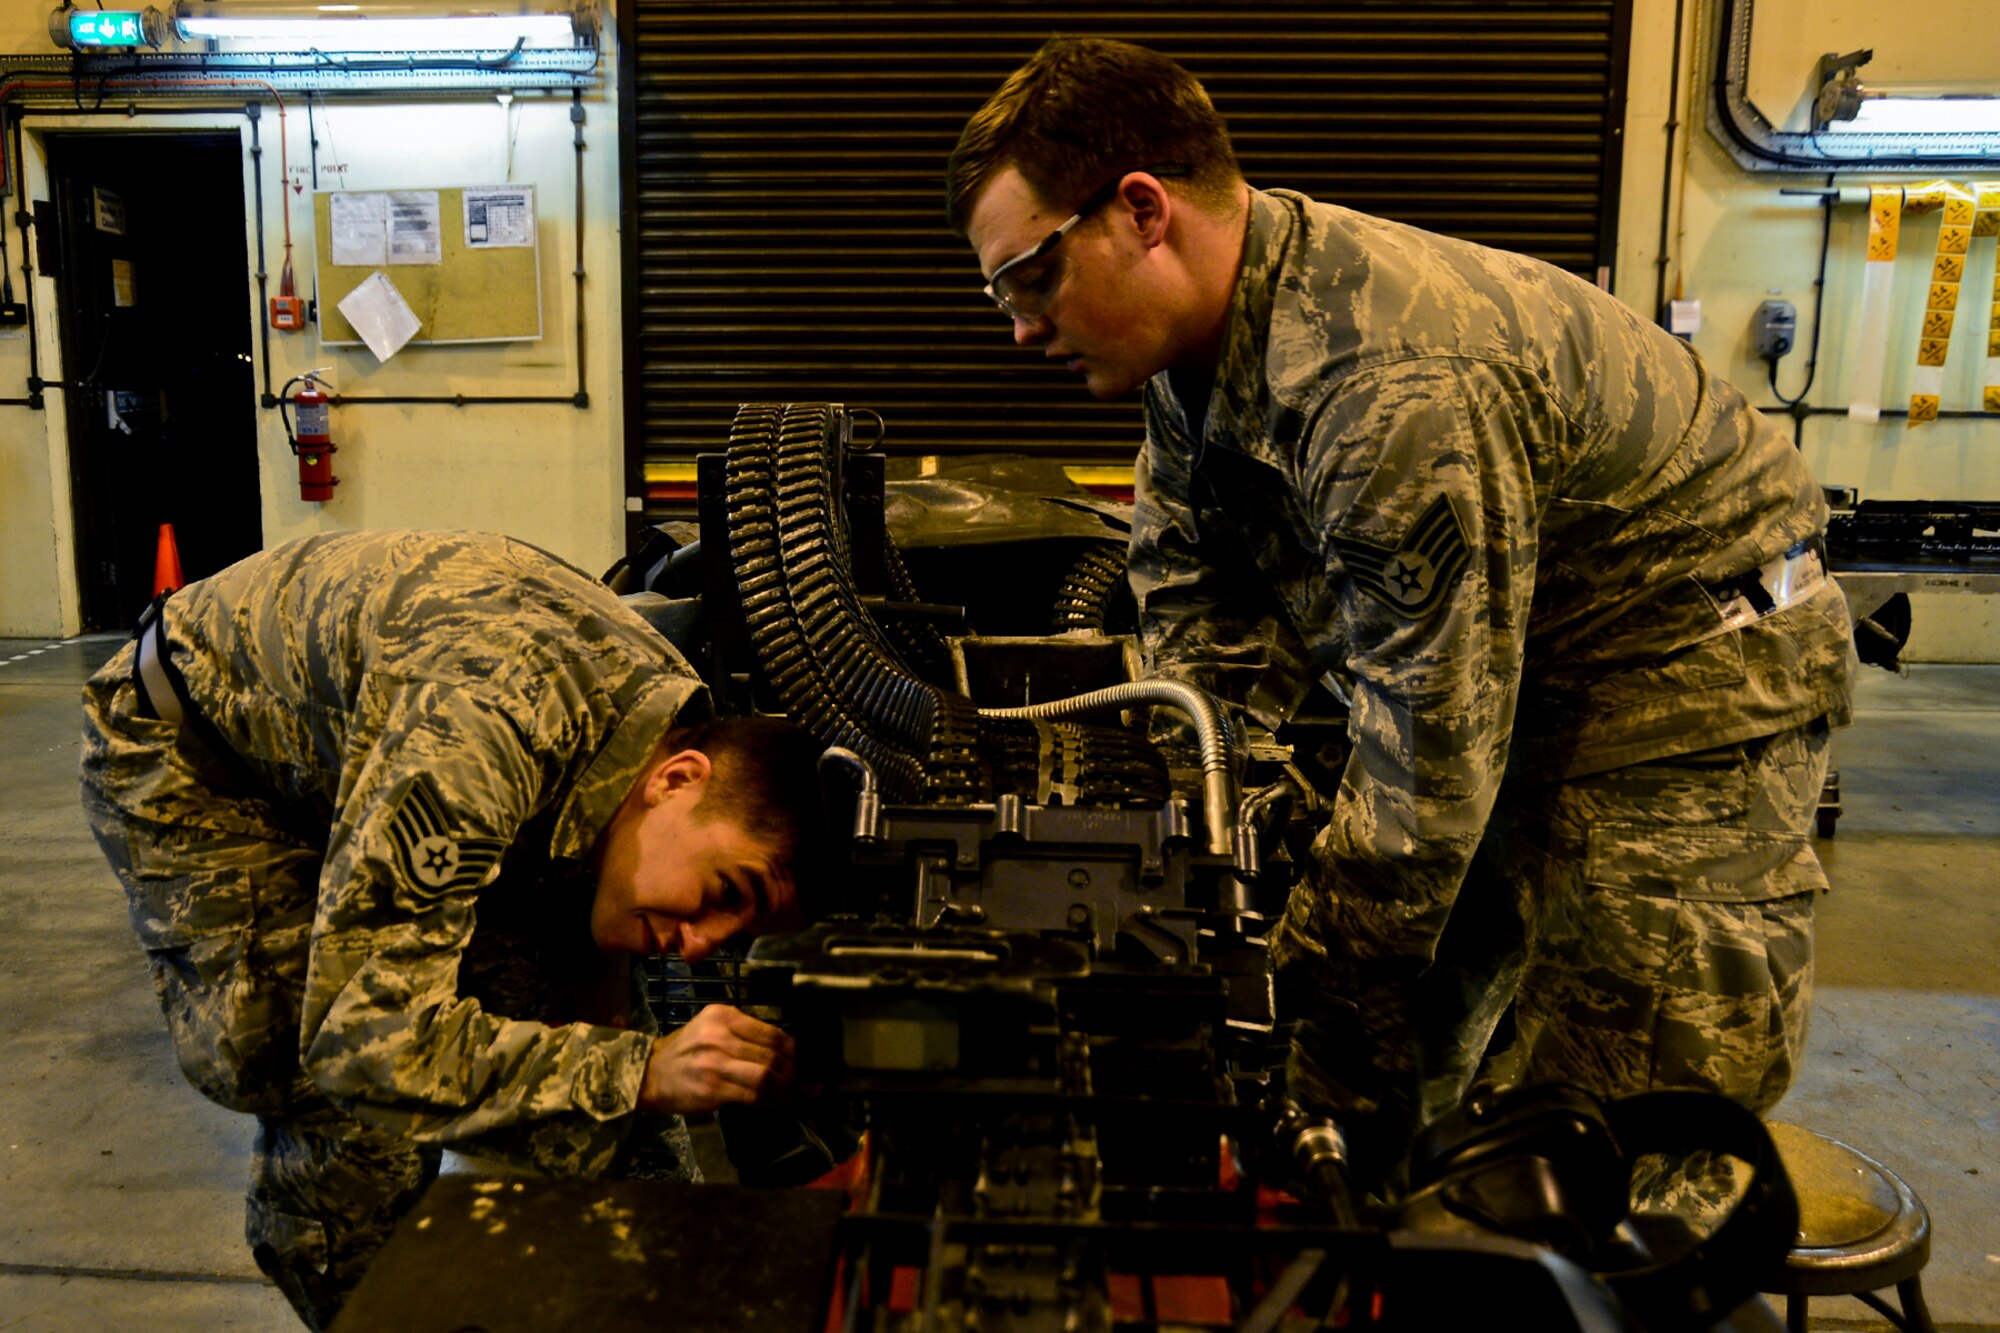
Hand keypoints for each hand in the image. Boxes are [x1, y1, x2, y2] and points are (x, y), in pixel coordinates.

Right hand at [637, 1004, 794, 1113]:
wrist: (649, 1074)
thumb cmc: (683, 1052)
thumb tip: (786, 1052)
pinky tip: (775, 1107)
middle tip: (803, 1086)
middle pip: (772, 1055)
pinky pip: (753, 1096)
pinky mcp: (713, 1088)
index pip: (771, 1032)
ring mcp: (716, 1062)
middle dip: (793, 1073)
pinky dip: (770, 1103)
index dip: (792, 1051)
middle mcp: (721, 1035)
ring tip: (794, 1099)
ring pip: (767, 1076)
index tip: (799, 1063)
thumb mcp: (710, 1029)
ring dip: (786, 1091)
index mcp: (724, 1015)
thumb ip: (743, 1034)